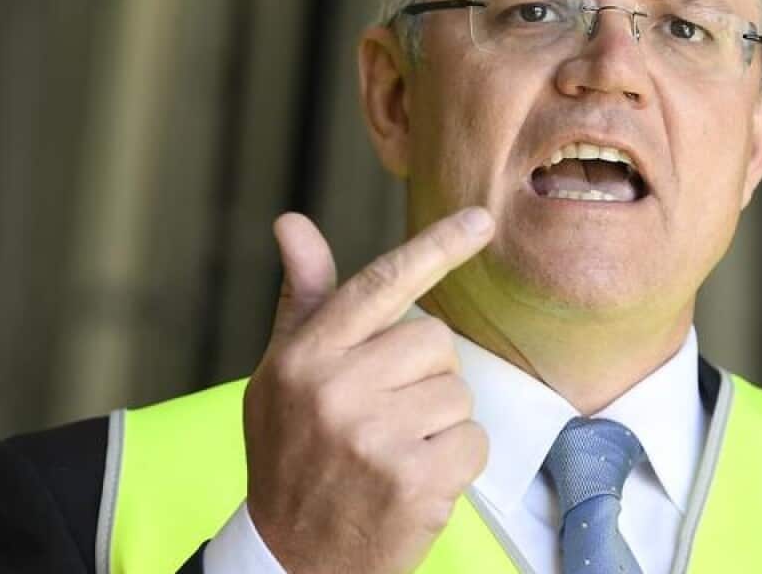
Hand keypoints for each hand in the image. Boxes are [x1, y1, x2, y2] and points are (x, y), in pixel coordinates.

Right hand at [243, 208, 494, 573]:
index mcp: (305, 356)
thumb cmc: (292, 456)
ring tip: (395, 450)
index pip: (380, 285)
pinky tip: (416, 479)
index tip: (480, 221)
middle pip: (434, 340)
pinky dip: (456, 461)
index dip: (435, 248)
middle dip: (426, 374)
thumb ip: (303, 302)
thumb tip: (293, 223)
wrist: (291, 559)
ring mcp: (374, 436)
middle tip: (388, 414)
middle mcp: (335, 389)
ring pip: (459, 392)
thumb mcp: (281, 376)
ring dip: (441, 422)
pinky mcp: (412, 479)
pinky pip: (474, 441)